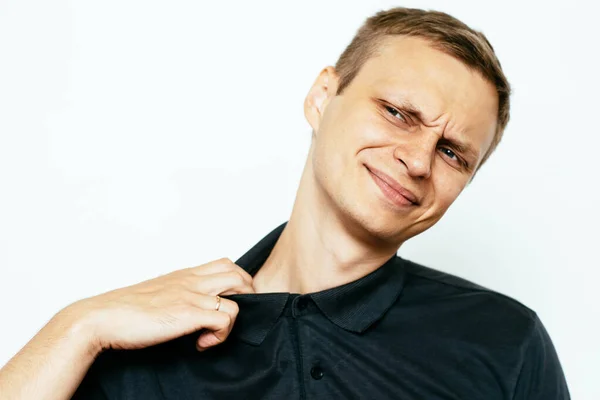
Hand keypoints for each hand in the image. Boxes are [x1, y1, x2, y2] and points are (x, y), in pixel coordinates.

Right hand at [67, 257, 254, 354]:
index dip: (236, 281)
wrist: (101, 317)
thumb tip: (186, 309)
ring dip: (236, 317)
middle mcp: (191, 281)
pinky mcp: (187, 314)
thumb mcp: (157, 294)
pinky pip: (225, 319)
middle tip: (231, 318)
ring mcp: (191, 296)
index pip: (224, 263)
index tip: (227, 302)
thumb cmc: (124, 310)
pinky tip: (202, 343)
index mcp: (184, 275)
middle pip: (238, 274)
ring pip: (238, 294)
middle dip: (246, 296)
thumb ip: (176, 295)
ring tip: (214, 333)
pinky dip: (221, 334)